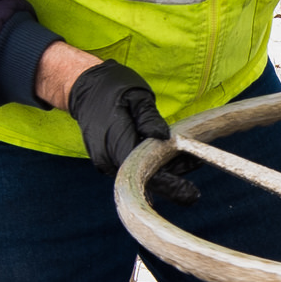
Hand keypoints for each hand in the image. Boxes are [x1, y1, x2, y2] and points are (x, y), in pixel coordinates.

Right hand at [61, 58, 193, 203]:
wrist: (83, 87)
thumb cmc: (112, 87)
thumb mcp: (136, 97)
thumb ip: (150, 119)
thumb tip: (165, 138)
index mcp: (115, 142)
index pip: (146, 173)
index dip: (170, 185)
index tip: (192, 194)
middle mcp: (108, 158)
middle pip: (145, 179)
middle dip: (172, 179)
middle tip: (197, 175)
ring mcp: (107, 161)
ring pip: (141, 175)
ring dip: (166, 169)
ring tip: (194, 160)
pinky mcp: (109, 160)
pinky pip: (134, 168)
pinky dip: (154, 164)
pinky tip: (174, 156)